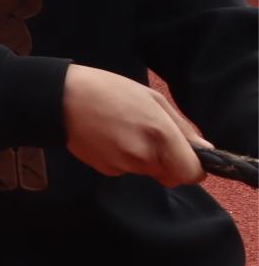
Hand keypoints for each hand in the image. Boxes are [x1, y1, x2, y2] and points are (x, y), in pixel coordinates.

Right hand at [63, 64, 206, 186]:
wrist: (61, 99)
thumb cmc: (110, 90)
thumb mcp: (153, 99)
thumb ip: (183, 128)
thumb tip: (204, 149)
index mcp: (160, 134)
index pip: (191, 173)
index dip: (194, 168)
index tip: (188, 157)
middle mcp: (143, 155)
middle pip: (170, 175)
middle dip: (168, 162)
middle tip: (150, 136)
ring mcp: (122, 166)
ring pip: (148, 171)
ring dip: (144, 158)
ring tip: (124, 131)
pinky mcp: (105, 170)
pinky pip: (126, 169)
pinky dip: (124, 158)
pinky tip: (109, 138)